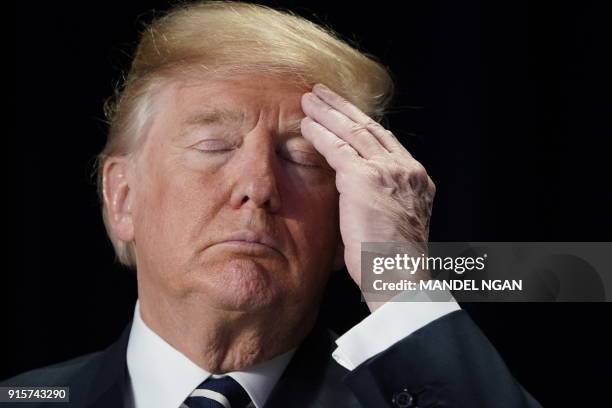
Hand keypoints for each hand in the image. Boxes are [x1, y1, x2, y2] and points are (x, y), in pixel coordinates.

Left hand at [300, 84, 435, 311]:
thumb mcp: (394, 223)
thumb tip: (356, 194)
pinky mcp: (365, 178)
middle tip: (322, 93)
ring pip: (353, 132)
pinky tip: (306, 123)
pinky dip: (320, 134)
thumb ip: (381, 200)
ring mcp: (388, 171)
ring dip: (328, 113)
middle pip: (370, 128)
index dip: (361, 124)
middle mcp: (406, 169)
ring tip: (309, 99)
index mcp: (416, 179)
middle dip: (342, 108)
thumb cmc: (392, 263)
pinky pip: (337, 148)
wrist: (400, 278)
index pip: (384, 142)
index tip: (345, 113)